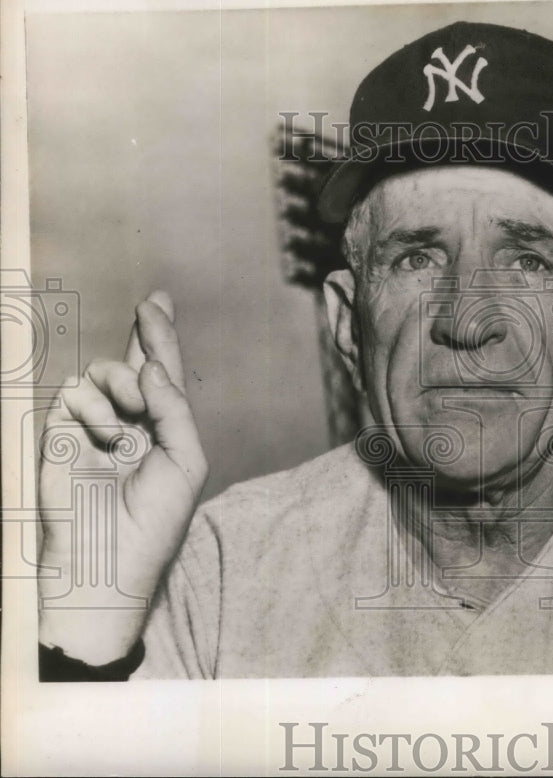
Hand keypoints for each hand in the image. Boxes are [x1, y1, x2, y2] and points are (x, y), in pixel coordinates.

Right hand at [38, 291, 206, 662]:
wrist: (107, 560)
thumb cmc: (155, 519)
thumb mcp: (186, 462)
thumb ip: (174, 409)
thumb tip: (151, 368)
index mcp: (160, 429)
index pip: (160, 375)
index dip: (159, 337)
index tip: (157, 300)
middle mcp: (127, 422)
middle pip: (132, 362)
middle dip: (145, 340)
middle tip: (152, 348)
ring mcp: (90, 426)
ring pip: (104, 372)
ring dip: (123, 384)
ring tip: (129, 420)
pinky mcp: (59, 433)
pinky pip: (74, 392)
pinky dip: (94, 407)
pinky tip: (105, 436)